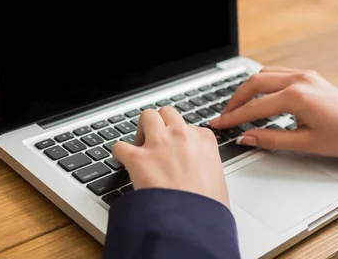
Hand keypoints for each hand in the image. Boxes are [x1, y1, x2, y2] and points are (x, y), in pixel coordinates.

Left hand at [112, 107, 229, 207]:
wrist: (192, 223)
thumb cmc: (208, 209)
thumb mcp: (218, 181)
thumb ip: (207, 167)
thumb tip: (200, 175)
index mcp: (204, 140)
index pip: (190, 126)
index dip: (180, 138)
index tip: (177, 149)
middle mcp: (181, 135)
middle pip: (166, 113)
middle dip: (160, 123)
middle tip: (157, 141)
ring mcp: (159, 144)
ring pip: (147, 116)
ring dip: (142, 129)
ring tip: (141, 146)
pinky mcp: (138, 158)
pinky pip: (120, 145)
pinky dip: (119, 153)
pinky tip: (123, 162)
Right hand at [209, 67, 337, 156]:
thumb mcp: (305, 144)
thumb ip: (271, 139)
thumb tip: (246, 138)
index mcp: (298, 97)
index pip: (255, 106)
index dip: (234, 117)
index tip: (219, 124)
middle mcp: (299, 80)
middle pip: (254, 82)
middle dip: (235, 99)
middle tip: (224, 115)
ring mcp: (304, 75)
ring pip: (264, 74)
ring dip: (248, 89)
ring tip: (237, 107)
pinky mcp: (309, 76)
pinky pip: (277, 74)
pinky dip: (262, 84)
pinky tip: (258, 97)